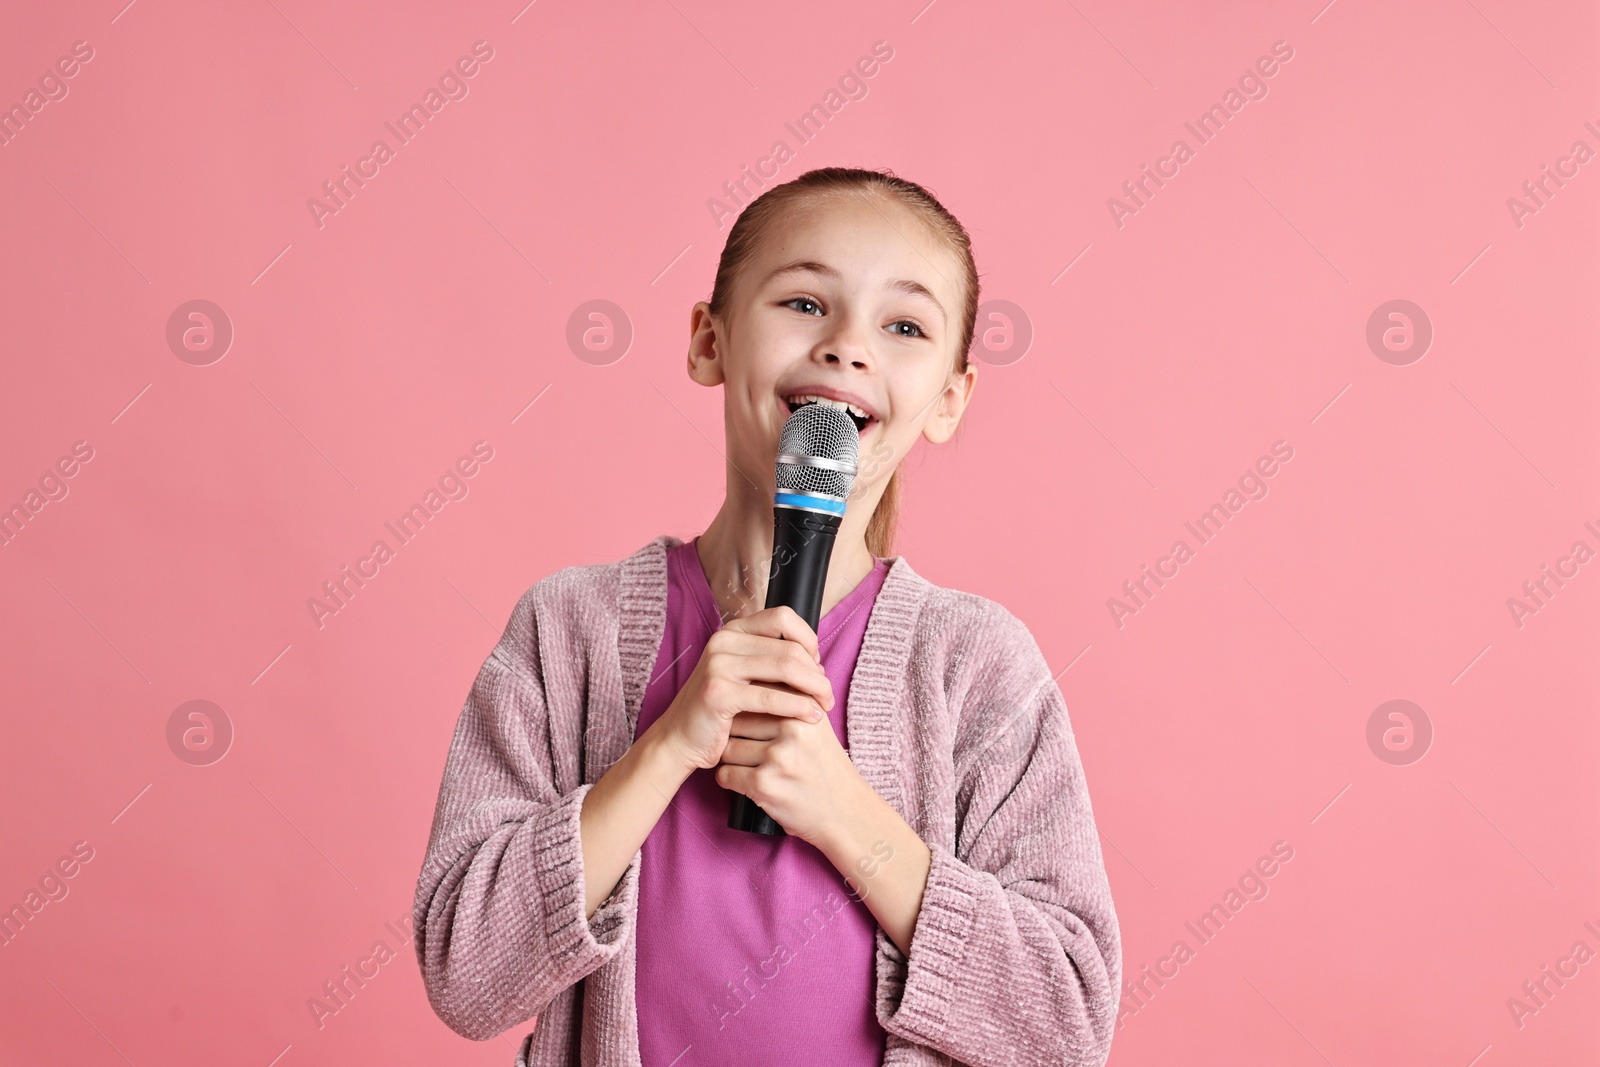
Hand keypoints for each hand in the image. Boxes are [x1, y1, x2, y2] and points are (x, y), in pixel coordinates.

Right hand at [652, 605, 834, 772]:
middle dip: (817, 673)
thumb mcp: (745, 677)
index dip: (809, 639)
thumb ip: (773, 662)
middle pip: (789, 647)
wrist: (680, 740)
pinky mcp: (718, 692)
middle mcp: (723, 641)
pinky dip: (798, 706)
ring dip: (814, 688)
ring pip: (786, 668)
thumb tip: (816, 661)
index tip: (817, 666)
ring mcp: (718, 665)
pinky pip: (772, 697)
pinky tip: (811, 717)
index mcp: (732, 631)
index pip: (783, 617)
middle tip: (827, 695)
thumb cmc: (721, 712)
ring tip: (824, 706)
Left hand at [714, 709, 869, 845]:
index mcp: (804, 709)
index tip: (749, 724)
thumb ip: (794, 698)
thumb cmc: (826, 767)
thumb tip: (763, 670)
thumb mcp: (817, 726)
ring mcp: (778, 757)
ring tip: (750, 767)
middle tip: (748, 750)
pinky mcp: (764, 784)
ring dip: (732, 761)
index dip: (746, 711)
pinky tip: (747, 783)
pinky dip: (730, 782)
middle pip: (737, 721)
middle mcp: (792, 729)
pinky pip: (725, 775)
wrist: (845, 812)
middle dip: (734, 736)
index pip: (755, 695)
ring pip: (728, 749)